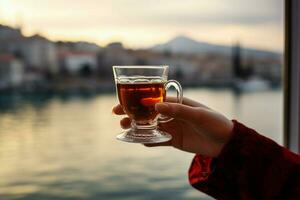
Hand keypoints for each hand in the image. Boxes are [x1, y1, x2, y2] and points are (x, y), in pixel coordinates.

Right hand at [112, 97, 233, 156]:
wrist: (226, 143)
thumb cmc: (215, 123)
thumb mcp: (197, 114)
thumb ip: (178, 110)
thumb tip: (156, 105)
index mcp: (177, 102)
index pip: (154, 98)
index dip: (139, 99)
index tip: (125, 101)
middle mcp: (172, 113)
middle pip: (148, 112)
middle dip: (133, 112)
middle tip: (118, 114)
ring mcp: (172, 127)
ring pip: (150, 125)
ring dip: (137, 125)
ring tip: (125, 127)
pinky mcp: (174, 140)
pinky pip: (158, 139)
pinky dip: (148, 140)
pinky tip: (138, 140)